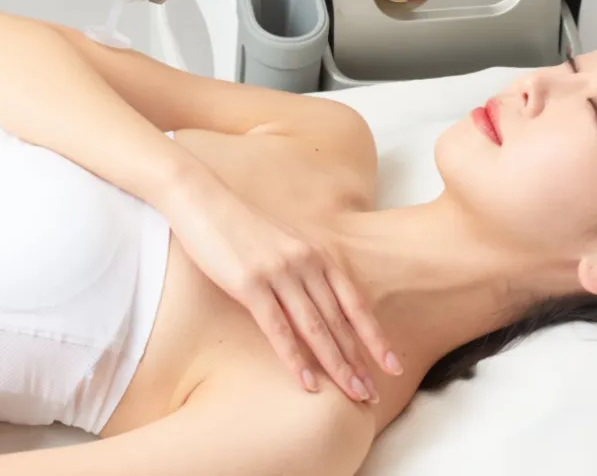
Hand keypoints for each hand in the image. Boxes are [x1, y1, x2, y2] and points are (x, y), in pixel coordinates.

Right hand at [163, 175, 400, 402]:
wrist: (203, 201)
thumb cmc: (241, 226)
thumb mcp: (284, 244)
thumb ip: (305, 270)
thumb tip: (320, 305)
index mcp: (318, 254)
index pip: (355, 303)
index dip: (375, 337)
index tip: (393, 366)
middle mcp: (306, 263)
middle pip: (340, 321)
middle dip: (360, 361)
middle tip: (373, 395)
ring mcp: (280, 273)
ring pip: (316, 328)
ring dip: (337, 365)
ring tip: (353, 394)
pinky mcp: (251, 283)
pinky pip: (279, 328)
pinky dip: (296, 359)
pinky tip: (308, 383)